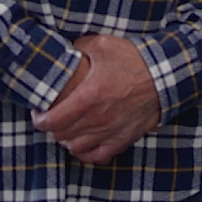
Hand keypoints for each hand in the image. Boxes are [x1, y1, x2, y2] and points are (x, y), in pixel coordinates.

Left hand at [30, 34, 160, 164]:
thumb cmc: (133, 59)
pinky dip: (86, 153)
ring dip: (66, 140)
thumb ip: (77, 47)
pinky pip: (98, 155)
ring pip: (77, 147)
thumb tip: (63, 50)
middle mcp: (97, 119)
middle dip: (51, 128)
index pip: (52, 121)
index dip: (39, 120)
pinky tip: (81, 145)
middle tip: (49, 118)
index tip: (37, 113)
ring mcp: (111, 131)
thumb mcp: (101, 45)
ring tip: (64, 129)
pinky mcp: (124, 138)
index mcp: (88, 97)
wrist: (164, 74)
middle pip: (62, 135)